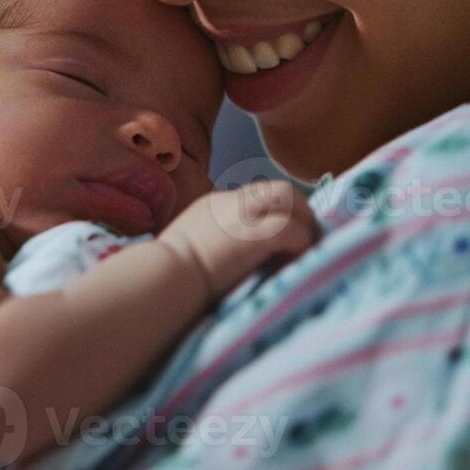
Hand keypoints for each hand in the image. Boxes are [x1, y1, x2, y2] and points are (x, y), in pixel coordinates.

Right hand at [157, 181, 319, 297]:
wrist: (163, 279)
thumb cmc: (169, 276)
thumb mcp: (188, 249)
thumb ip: (211, 246)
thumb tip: (231, 263)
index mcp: (213, 206)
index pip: (257, 196)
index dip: (276, 214)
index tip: (284, 237)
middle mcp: (229, 202)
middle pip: (279, 190)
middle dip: (299, 212)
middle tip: (305, 241)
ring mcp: (242, 214)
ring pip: (289, 197)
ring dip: (304, 222)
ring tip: (306, 248)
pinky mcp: (254, 233)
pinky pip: (292, 229)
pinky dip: (300, 243)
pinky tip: (298, 259)